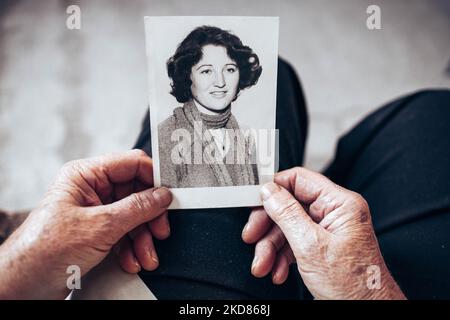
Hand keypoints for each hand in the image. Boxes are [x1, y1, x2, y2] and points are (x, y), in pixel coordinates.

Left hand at [0, 150, 171, 298]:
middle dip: (149, 216)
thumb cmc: (45, 251)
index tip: (172, 193)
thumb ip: (136, 208)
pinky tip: (132, 262)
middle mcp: (91, 190)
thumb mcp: (99, 227)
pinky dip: (132, 248)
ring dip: (143, 238)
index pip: (130, 164)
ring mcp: (95, 211)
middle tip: (160, 231)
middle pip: (136, 192)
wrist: (23, 287)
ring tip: (146, 257)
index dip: (154, 177)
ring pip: (133, 215)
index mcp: (85, 175)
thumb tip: (163, 195)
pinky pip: (125, 232)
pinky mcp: (96, 231)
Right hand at [242, 167, 404, 299]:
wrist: (366, 313)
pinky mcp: (322, 248)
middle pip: (289, 206)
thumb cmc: (354, 286)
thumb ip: (287, 214)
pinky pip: (294, 243)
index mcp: (340, 204)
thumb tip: (269, 191)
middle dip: (268, 226)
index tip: (254, 200)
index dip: (274, 188)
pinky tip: (278, 271)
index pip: (300, 180)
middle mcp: (335, 214)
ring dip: (271, 247)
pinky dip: (282, 257)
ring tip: (263, 265)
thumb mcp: (311, 246)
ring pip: (288, 228)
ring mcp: (328, 231)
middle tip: (252, 236)